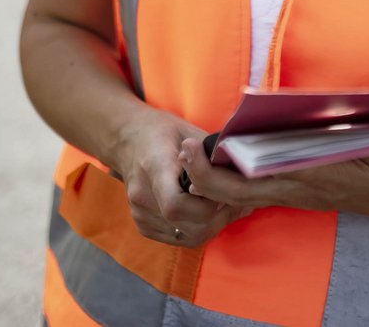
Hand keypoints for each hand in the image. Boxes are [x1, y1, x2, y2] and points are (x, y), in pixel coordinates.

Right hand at [110, 108, 250, 246]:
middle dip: (218, 217)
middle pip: (186, 226)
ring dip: (212, 225)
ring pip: (186, 237)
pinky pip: (179, 238)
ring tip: (227, 205)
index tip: (225, 191)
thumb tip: (240, 174)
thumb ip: (210, 156)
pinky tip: (209, 211)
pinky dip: (198, 228)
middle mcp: (142, 196)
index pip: (175, 204)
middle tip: (238, 201)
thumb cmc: (162, 131)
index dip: (206, 206)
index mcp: (154, 167)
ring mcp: (140, 214)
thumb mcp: (189, 132)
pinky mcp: (143, 225)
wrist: (128, 140)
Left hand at [178, 138, 368, 222]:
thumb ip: (368, 134)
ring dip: (212, 179)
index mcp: (312, 178)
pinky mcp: (294, 192)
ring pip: (242, 196)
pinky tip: (216, 161)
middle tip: (182, 149)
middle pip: (239, 193)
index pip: (262, 177)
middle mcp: (297, 189)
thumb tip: (345, 111)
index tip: (205, 145)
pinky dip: (230, 180)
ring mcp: (293, 194)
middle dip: (205, 176)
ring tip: (189, 151)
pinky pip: (253, 193)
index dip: (229, 166)